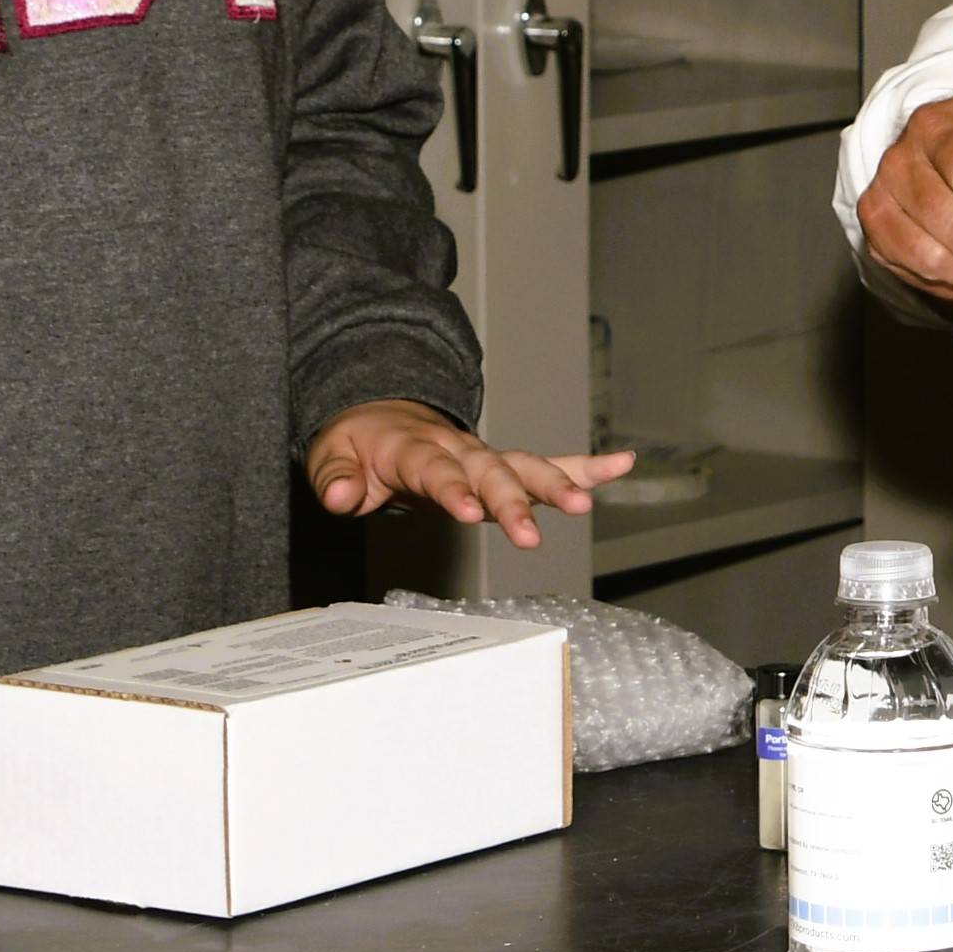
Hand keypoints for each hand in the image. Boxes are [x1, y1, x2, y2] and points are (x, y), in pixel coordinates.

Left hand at [307, 401, 630, 550]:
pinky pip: (548, 462)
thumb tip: (339, 495)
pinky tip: (621, 465)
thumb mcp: (331, 457)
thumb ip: (336, 477)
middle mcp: (457, 448)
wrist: (379, 417)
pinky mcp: (502, 466)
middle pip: (490, 472)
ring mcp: (483, 456)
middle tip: (531, 535)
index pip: (436, 471)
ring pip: (524, 466)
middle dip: (513, 501)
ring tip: (584, 505)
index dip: (454, 491)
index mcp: (414, 448)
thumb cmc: (358, 444)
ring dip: (555, 484)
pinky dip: (585, 465)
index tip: (471, 513)